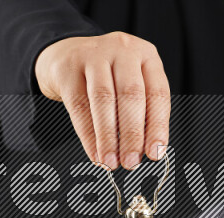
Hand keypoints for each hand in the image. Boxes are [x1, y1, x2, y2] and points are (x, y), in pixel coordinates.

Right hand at [35, 32, 169, 170]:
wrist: (66, 54)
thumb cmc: (107, 76)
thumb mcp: (130, 84)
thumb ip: (141, 112)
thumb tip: (143, 151)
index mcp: (147, 55)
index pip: (157, 94)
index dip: (157, 126)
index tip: (155, 154)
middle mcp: (123, 50)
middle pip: (131, 95)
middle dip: (132, 134)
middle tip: (131, 163)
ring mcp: (94, 55)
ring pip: (103, 99)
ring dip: (108, 137)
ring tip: (110, 162)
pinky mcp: (68, 68)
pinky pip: (79, 105)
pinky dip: (87, 134)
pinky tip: (94, 153)